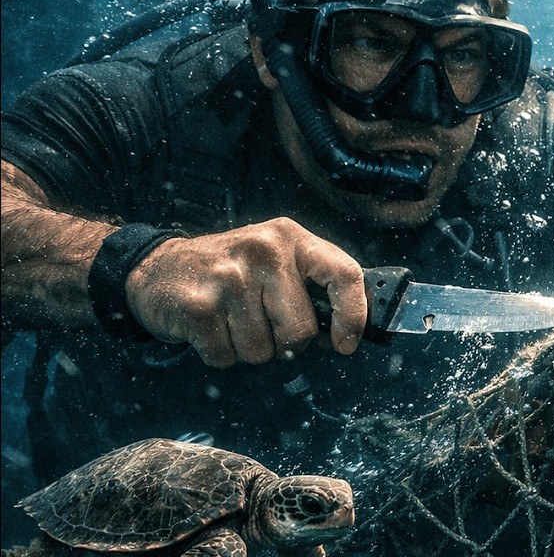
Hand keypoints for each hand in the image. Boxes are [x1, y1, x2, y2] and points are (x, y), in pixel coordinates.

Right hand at [124, 217, 366, 367]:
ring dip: (249, 349)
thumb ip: (312, 286)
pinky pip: (227, 358)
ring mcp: (230, 278)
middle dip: (286, 343)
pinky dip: (221, 354)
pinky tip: (210, 328)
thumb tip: (348, 333)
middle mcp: (263, 251)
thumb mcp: (277, 260)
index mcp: (291, 238)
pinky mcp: (199, 306)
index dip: (353, 315)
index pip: (344, 274)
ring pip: (263, 351)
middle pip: (300, 331)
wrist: (156, 266)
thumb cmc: (231, 271)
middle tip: (264, 325)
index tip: (346, 344)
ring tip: (232, 321)